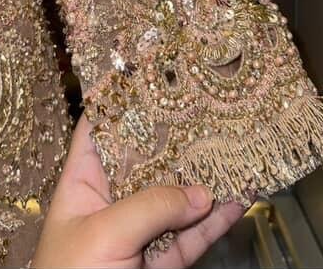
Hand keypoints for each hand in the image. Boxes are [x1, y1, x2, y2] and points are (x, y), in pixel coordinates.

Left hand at [31, 113, 245, 268]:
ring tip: (237, 152)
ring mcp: (139, 235)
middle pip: (148, 160)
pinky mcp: (162, 265)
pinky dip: (218, 222)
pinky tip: (240, 202)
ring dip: (208, 180)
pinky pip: (193, 238)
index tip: (153, 73)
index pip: (99, 129)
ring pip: (178, 199)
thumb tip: (200, 194)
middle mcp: (111, 203)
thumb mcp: (103, 234)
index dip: (121, 100)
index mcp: (82, 184)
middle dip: (178, 138)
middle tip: (210, 109)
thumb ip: (150, 207)